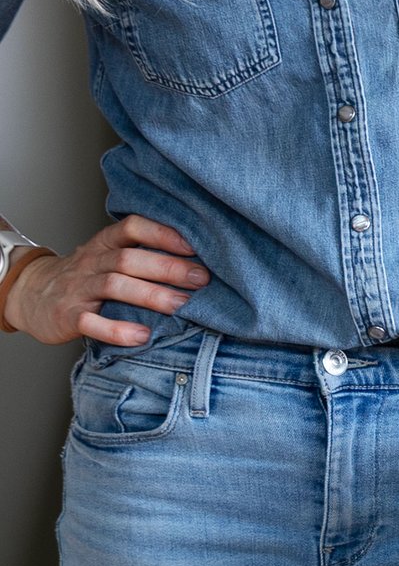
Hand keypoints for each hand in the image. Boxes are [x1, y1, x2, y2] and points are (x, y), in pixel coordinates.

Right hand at [4, 215, 209, 345]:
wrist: (31, 295)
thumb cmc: (84, 277)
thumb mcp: (107, 257)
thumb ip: (141, 254)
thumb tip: (198, 260)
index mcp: (104, 244)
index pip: (132, 227)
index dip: (162, 234)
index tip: (194, 246)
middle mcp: (92, 262)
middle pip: (129, 259)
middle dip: (167, 267)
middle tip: (201, 279)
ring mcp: (79, 289)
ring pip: (114, 285)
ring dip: (150, 295)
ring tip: (181, 306)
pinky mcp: (68, 316)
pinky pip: (91, 322)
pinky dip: (117, 330)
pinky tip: (142, 337)